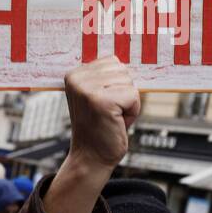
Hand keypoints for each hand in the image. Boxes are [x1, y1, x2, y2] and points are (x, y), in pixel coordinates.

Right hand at [45, 57, 139, 212]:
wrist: (91, 158)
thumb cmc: (100, 127)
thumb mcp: (98, 95)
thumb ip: (107, 76)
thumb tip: (137, 53)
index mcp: (74, 73)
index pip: (113, 61)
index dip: (117, 84)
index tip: (103, 103)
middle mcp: (78, 78)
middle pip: (123, 70)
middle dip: (125, 93)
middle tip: (109, 113)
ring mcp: (88, 89)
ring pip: (130, 83)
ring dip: (128, 103)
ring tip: (112, 117)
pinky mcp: (102, 102)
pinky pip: (134, 96)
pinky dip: (132, 112)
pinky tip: (116, 122)